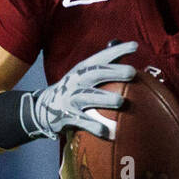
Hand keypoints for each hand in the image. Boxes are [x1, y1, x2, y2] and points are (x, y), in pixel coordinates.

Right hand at [23, 41, 138, 139]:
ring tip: (121, 102)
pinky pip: (81, 121)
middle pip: (95, 73)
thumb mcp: (85, 75)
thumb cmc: (74, 90)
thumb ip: (105, 65)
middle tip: (132, 72)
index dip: (117, 51)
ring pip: (88, 97)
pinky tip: (107, 132)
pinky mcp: (66, 116)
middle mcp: (76, 81)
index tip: (134, 46)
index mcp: (83, 69)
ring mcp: (70, 98)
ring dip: (104, 98)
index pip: (101, 57)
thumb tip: (127, 49)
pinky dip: (93, 126)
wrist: (44, 108)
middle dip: (114, 72)